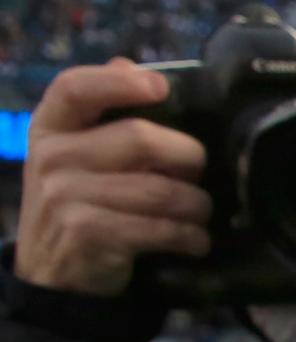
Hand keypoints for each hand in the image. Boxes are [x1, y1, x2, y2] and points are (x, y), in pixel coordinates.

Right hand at [12, 60, 211, 296]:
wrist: (53, 275)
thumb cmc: (78, 204)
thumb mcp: (75, 156)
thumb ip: (101, 114)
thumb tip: (130, 65)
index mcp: (49, 128)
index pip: (75, 88)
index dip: (119, 82)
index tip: (160, 87)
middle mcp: (52, 158)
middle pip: (140, 139)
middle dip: (188, 157)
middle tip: (199, 173)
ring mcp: (65, 197)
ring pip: (160, 190)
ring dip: (197, 205)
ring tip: (200, 213)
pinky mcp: (88, 233)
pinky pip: (160, 228)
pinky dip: (190, 237)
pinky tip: (194, 240)